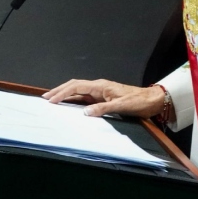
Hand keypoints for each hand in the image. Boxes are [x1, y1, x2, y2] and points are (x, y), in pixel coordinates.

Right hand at [42, 78, 165, 118]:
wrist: (151, 100)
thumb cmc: (138, 102)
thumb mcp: (121, 106)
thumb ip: (103, 109)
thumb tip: (85, 112)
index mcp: (101, 86)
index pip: (77, 86)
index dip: (62, 93)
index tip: (51, 100)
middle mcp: (99, 86)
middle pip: (74, 85)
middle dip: (59, 91)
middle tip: (46, 98)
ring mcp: (101, 91)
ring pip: (78, 90)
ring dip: (65, 94)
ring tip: (53, 100)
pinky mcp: (103, 97)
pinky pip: (85, 96)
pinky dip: (74, 99)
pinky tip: (69, 104)